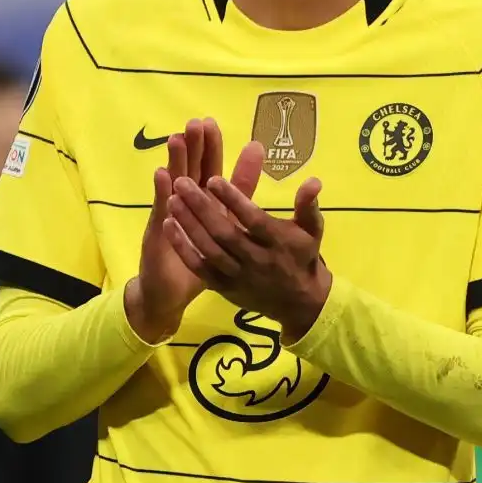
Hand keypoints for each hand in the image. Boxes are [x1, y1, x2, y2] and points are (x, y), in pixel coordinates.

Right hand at [126, 118, 223, 342]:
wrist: (170, 292)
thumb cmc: (202, 259)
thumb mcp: (227, 226)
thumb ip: (241, 194)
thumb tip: (259, 172)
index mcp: (206, 202)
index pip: (211, 170)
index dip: (212, 149)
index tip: (214, 124)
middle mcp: (186, 204)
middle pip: (192, 170)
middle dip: (195, 146)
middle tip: (198, 122)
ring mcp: (169, 215)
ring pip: (174, 184)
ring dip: (176, 162)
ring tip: (179, 138)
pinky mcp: (157, 232)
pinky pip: (160, 209)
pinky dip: (161, 191)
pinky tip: (161, 173)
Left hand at [164, 141, 331, 343]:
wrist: (298, 303)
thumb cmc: (302, 257)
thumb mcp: (312, 230)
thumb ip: (308, 205)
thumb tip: (314, 180)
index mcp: (277, 242)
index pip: (253, 219)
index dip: (233, 200)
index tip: (213, 178)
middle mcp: (256, 260)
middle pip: (224, 233)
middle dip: (201, 207)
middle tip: (181, 182)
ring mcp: (237, 276)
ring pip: (209, 249)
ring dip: (188, 224)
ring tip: (171, 199)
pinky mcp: (223, 288)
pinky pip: (200, 267)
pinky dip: (183, 248)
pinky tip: (168, 226)